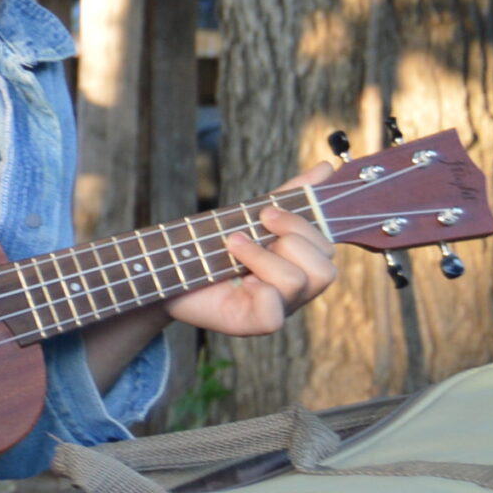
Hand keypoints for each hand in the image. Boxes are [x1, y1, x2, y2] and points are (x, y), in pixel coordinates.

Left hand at [165, 164, 339, 338]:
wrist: (166, 269)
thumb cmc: (212, 245)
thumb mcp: (252, 216)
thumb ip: (290, 197)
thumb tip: (326, 168)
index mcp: (300, 265)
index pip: (327, 247)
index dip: (301, 224)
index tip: (265, 212)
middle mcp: (295, 291)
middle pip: (325, 270)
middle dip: (287, 237)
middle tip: (250, 228)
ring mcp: (278, 309)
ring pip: (298, 282)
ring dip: (260, 256)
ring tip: (231, 248)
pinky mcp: (254, 324)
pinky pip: (274, 314)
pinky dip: (257, 291)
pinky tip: (237, 282)